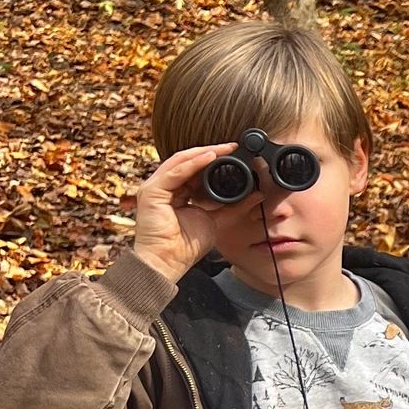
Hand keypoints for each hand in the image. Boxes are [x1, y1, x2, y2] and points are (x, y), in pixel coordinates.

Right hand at [130, 145, 238, 285]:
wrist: (168, 262)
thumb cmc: (185, 246)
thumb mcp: (217, 220)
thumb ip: (235, 207)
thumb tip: (257, 194)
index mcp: (177, 192)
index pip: (195, 169)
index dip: (214, 160)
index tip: (235, 154)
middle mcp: (165, 186)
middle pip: (187, 161)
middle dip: (211, 152)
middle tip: (232, 146)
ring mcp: (155, 187)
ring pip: (181, 161)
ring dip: (203, 152)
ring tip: (224, 149)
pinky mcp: (151, 191)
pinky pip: (175, 171)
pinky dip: (193, 163)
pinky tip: (210, 157)